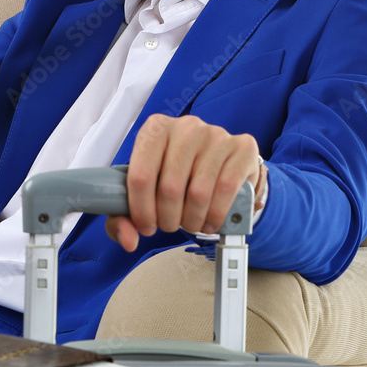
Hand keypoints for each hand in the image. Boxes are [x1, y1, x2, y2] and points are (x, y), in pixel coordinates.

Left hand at [105, 114, 265, 251]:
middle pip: (170, 187)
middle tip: (170, 225)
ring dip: (192, 220)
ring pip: (199, 192)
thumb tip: (128, 239)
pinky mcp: (242, 147)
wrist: (220, 161)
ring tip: (190, 223)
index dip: (141, 209)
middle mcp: (186, 126)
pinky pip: (227, 189)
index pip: (140, 175)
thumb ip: (124, 215)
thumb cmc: (178, 173)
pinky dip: (216, 214)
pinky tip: (210, 220)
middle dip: (168, 218)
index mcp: (156, 129)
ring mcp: (216, 134)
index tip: (146, 225)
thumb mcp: (147, 188)